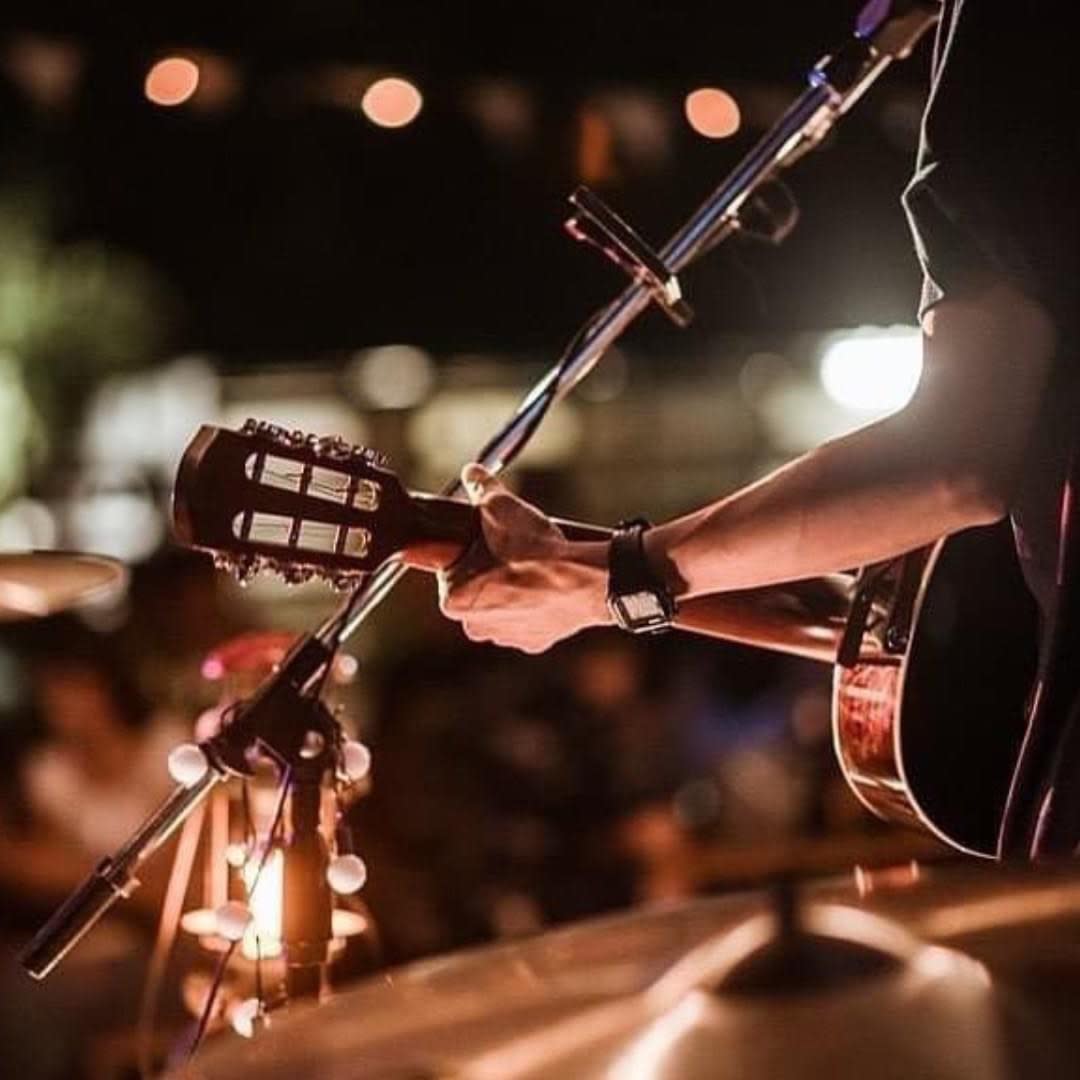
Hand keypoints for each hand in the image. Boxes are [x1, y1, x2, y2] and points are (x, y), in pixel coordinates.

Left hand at [438, 464, 610, 652]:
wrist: (582, 580)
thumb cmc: (533, 550)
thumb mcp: (500, 506)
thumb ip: (480, 486)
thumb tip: (472, 472)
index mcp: (453, 599)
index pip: (453, 572)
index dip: (471, 553)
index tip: (488, 543)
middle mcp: (474, 626)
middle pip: (476, 591)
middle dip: (490, 573)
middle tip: (511, 552)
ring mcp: (506, 636)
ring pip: (502, 608)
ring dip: (513, 591)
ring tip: (531, 567)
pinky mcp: (535, 642)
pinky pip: (529, 620)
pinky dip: (536, 606)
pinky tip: (546, 587)